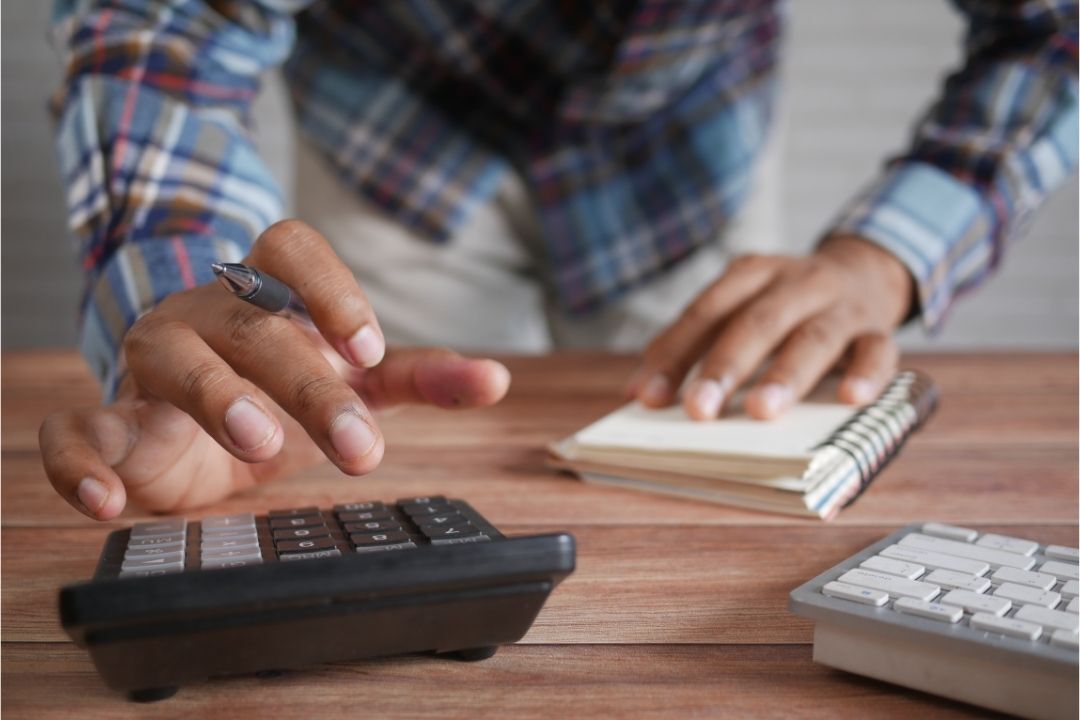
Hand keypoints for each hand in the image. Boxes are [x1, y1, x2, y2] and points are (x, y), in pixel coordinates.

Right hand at [39, 220, 510, 519]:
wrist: (195, 425)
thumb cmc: (282, 388)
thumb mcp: (355, 383)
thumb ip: (420, 379)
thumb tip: (497, 378)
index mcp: (272, 294)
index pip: (291, 247)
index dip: (330, 288)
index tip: (368, 350)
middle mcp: (210, 315)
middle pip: (253, 322)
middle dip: (306, 382)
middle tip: (359, 445)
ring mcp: (154, 360)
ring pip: (171, 356)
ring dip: (214, 395)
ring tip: (256, 440)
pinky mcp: (108, 421)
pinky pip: (74, 428)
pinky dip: (79, 459)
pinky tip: (107, 499)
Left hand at [629, 235, 913, 419]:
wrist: (864, 271)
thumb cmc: (784, 305)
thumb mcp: (740, 308)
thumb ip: (693, 346)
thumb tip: (638, 396)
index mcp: (750, 274)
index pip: (705, 313)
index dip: (673, 354)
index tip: (647, 397)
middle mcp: (796, 283)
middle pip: (756, 323)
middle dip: (724, 366)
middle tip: (698, 409)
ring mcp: (840, 306)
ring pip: (814, 339)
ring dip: (785, 375)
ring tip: (762, 410)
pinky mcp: (877, 329)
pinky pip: (878, 350)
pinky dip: (866, 374)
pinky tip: (850, 398)